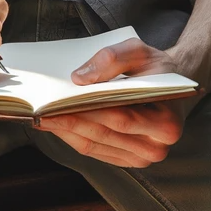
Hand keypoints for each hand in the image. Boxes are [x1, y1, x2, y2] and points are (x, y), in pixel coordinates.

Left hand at [38, 37, 197, 167]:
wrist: (171, 88)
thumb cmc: (156, 68)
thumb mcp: (139, 51)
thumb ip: (112, 59)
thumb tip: (79, 78)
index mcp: (166, 122)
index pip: (120, 118)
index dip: (85, 111)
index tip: (56, 103)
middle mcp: (156, 147)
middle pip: (103, 134)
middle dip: (68, 121)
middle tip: (39, 110)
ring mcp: (142, 157)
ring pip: (94, 145)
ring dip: (65, 131)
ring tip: (40, 116)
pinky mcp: (127, 159)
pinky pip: (94, 150)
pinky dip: (72, 136)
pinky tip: (55, 123)